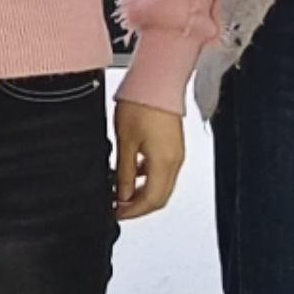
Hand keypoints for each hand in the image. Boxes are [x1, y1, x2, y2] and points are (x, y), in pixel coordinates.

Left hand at [113, 100, 185, 219]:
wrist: (157, 80)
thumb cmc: (141, 104)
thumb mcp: (125, 143)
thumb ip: (124, 173)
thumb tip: (121, 195)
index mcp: (164, 162)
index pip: (151, 200)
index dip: (133, 211)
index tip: (117, 213)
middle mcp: (175, 161)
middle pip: (159, 197)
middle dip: (138, 206)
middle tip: (118, 207)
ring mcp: (176, 153)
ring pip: (161, 185)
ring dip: (142, 192)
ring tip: (121, 191)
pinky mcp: (173, 145)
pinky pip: (162, 171)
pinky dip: (148, 178)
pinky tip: (131, 172)